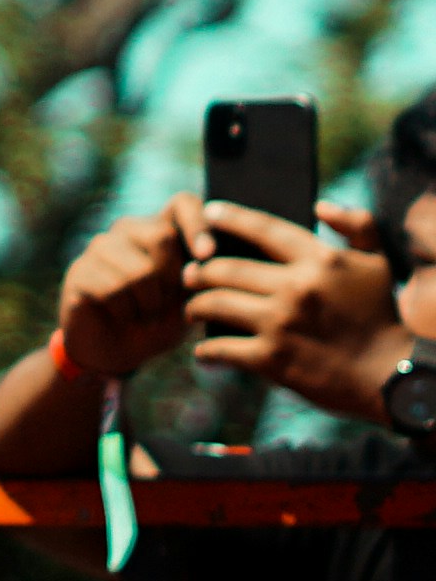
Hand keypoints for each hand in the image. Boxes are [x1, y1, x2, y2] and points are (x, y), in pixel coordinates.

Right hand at [44, 195, 203, 385]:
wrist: (117, 353)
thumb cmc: (159, 322)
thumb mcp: (189, 300)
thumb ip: (198, 276)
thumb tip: (201, 260)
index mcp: (161, 230)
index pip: (182, 203)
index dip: (197, 222)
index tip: (207, 254)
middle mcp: (128, 231)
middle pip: (161, 236)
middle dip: (171, 280)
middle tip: (165, 304)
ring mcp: (100, 248)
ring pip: (139, 270)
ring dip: (149, 304)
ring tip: (144, 314)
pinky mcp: (79, 271)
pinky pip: (112, 289)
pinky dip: (126, 313)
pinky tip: (122, 317)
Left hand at [178, 200, 403, 419]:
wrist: (390, 374)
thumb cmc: (381, 316)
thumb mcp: (378, 264)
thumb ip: (356, 227)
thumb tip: (320, 206)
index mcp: (320, 260)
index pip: (263, 228)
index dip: (230, 217)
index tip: (208, 213)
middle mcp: (296, 287)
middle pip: (224, 268)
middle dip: (198, 271)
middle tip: (189, 274)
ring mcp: (281, 322)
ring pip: (215, 303)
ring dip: (195, 307)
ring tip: (192, 310)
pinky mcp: (272, 358)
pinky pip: (221, 348)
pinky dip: (206, 351)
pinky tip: (203, 353)